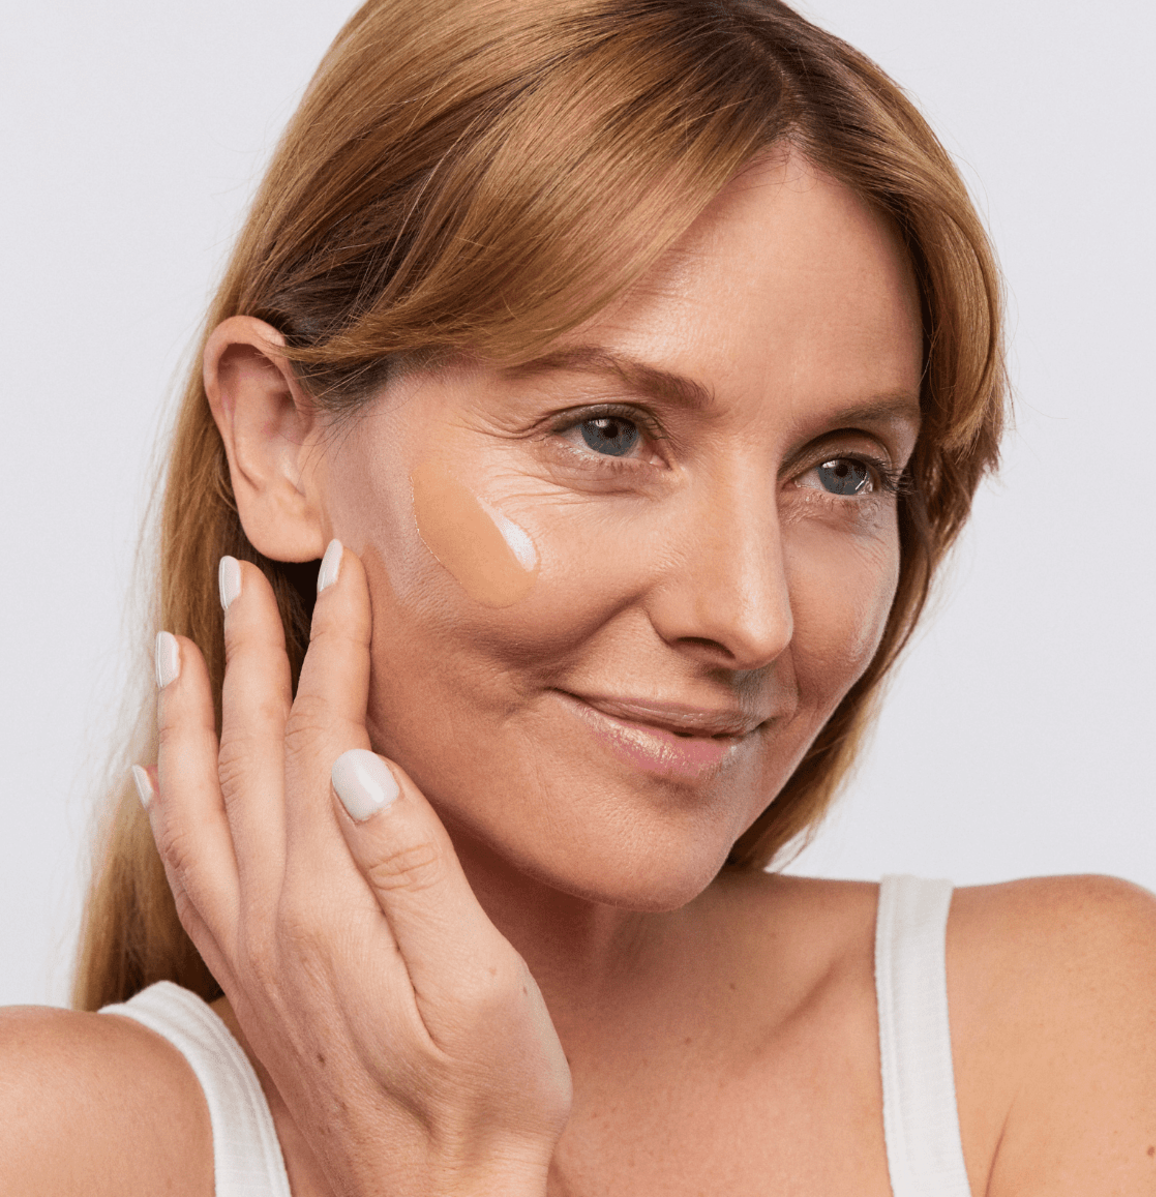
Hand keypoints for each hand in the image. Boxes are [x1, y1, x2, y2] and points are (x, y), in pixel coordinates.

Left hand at [140, 541, 571, 1196]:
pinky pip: (186, 868)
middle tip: (246, 576)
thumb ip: (412, 867)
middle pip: (245, 751)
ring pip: (196, 800)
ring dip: (187, 714)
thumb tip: (357, 759)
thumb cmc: (482, 1099)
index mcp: (328, 900)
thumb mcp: (476, 984)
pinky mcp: (254, 974)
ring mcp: (252, 945)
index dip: (331, 647)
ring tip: (180, 646)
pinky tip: (156, 774)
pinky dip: (164, 805)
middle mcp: (272, 913)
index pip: (318, 736)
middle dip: (248, 652)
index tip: (341, 574)